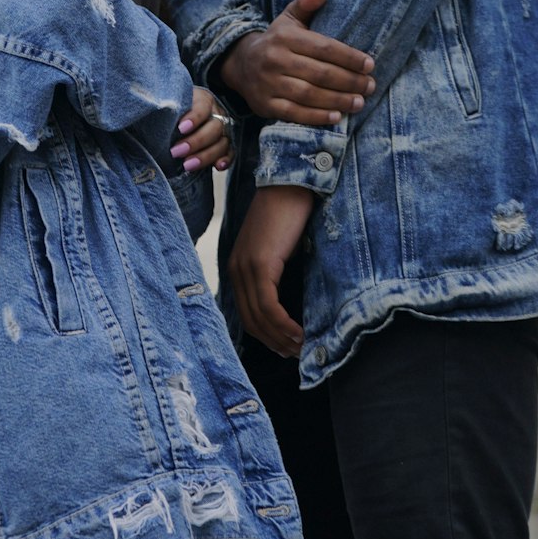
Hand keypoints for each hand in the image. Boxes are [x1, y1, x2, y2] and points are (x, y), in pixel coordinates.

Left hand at [170, 86, 233, 173]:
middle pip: (215, 127)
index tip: (180, 129)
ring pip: (222, 143)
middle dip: (196, 141)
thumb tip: (156, 112)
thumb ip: (165, 108)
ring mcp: (223, 130)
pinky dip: (225, 161)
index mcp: (204, 99)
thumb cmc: (170, 110)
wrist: (176, 117)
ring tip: (187, 165)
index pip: (203, 107)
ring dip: (206, 156)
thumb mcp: (168, 103)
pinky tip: (217, 167)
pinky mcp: (225, 146)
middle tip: (176, 152)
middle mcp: (217, 114)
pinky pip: (230, 154)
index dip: (194, 118)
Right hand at [219, 0, 374, 124]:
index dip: (349, 57)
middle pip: (319, 73)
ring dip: (338, 100)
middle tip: (370, 86)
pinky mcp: (264, 104)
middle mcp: (274, 59)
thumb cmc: (276, 41)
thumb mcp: (289, 19)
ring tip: (359, 102)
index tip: (369, 64)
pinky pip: (294, 113)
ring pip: (309, 94)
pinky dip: (317, 117)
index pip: (323, 47)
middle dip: (349, 81)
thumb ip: (307, 3)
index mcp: (284, 37)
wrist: (240, 64)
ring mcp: (268, 84)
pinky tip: (337, 117)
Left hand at [228, 185, 314, 357]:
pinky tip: (299, 333)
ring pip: (260, 317)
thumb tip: (289, 300)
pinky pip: (269, 305)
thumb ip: (277, 272)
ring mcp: (246, 267)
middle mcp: (236, 269)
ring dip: (281, 338)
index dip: (266, 335)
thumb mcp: (279, 249)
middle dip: (273, 342)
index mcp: (238, 267)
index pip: (247, 313)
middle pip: (251, 321)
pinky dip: (284, 324)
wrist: (292, 184)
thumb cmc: (291, 214)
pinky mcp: (261, 264)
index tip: (284, 348)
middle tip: (295, 355)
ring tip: (300, 348)